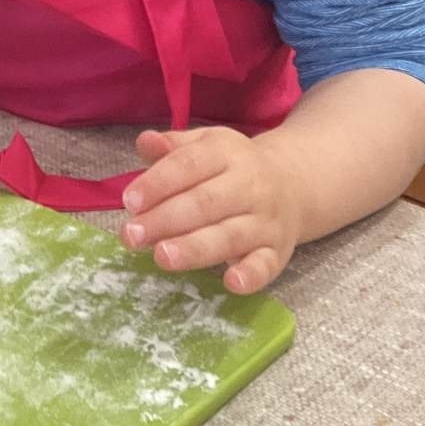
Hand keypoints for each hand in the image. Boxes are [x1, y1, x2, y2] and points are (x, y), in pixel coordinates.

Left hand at [118, 127, 305, 294]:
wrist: (294, 183)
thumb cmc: (232, 167)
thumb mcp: (205, 145)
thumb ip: (173, 147)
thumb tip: (145, 142)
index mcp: (227, 153)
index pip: (190, 165)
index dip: (159, 183)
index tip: (130, 201)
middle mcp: (250, 185)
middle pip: (206, 202)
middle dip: (166, 219)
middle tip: (132, 235)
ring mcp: (265, 220)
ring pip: (230, 235)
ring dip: (195, 248)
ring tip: (162, 257)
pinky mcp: (277, 251)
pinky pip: (266, 265)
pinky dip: (251, 275)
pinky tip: (231, 283)